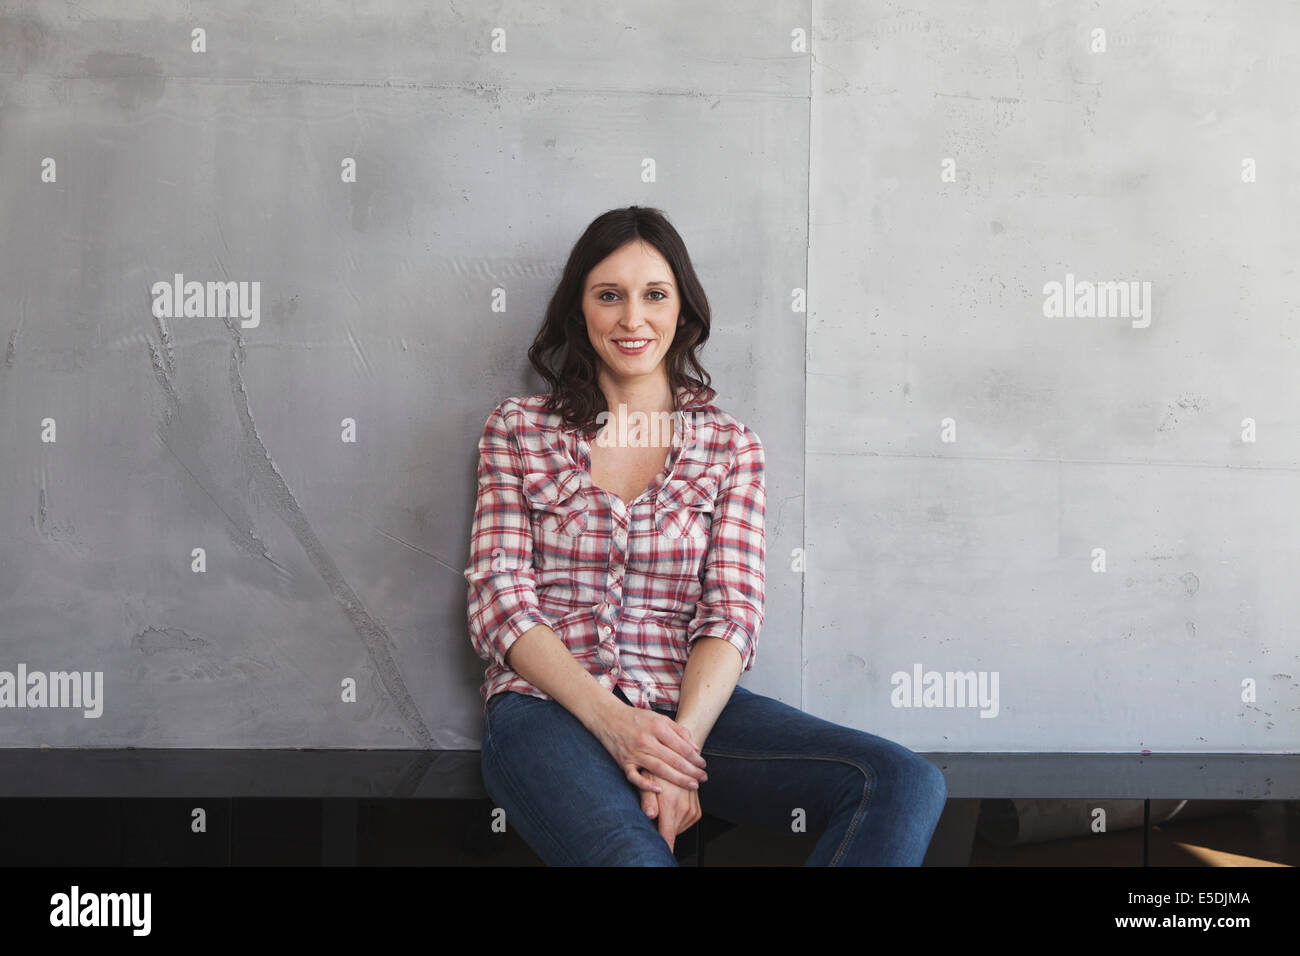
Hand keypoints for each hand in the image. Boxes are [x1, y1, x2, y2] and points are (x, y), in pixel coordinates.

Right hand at [591, 697, 707, 793]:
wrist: (608, 717)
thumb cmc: (636, 718)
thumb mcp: (658, 718)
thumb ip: (678, 730)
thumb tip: (694, 747)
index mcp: (656, 727)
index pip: (681, 746)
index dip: (695, 757)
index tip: (704, 764)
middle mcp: (646, 740)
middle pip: (673, 759)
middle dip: (691, 770)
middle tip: (703, 778)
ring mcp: (634, 753)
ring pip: (659, 769)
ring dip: (678, 779)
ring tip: (693, 785)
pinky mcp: (624, 762)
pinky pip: (635, 777)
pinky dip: (646, 785)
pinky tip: (660, 790)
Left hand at [639, 771, 700, 852]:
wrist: (678, 761)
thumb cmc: (658, 770)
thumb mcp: (646, 782)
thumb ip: (647, 801)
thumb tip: (649, 815)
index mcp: (671, 805)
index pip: (667, 837)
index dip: (663, 847)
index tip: (658, 850)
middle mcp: (684, 810)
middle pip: (670, 835)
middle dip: (660, 829)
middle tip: (653, 811)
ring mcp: (692, 811)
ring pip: (677, 831)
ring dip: (669, 824)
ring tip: (663, 805)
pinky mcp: (696, 812)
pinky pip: (685, 825)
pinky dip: (677, 821)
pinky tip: (672, 807)